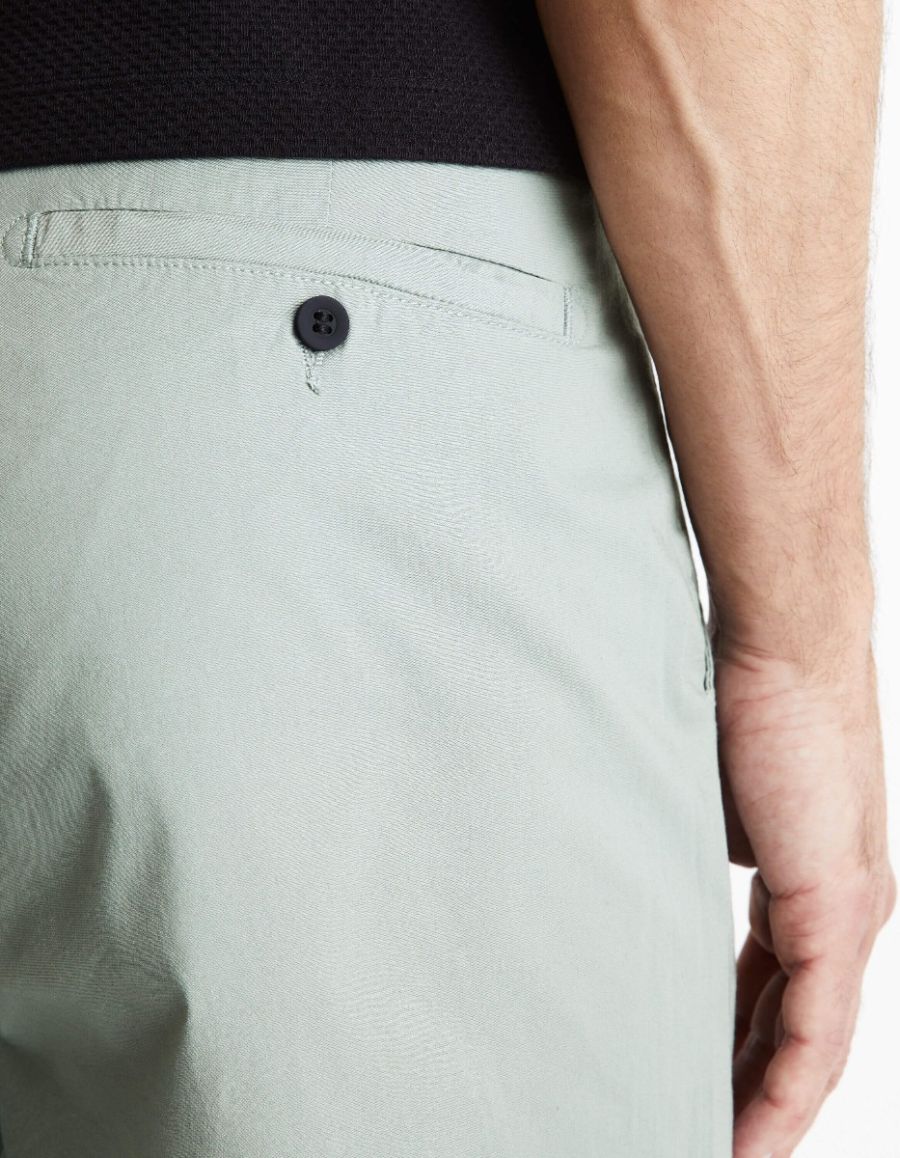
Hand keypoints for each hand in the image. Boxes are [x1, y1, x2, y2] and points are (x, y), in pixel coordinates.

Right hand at [713, 638, 895, 1157]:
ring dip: (763, 1109)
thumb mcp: (702, 799)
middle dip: (743, 1088)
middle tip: (695, 1131)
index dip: (733, 1044)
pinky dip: (781, 1094)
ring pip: (808, 1046)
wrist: (784, 646)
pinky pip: (815, 1034)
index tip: (688, 1080)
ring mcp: (848, 916)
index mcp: (805, 885)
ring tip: (717, 1154)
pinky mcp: (840, 913)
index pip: (770, 989)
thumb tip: (627, 873)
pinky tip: (746, 1140)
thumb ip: (684, 850)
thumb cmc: (737, 700)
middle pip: (791, 1029)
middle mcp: (840, 912)